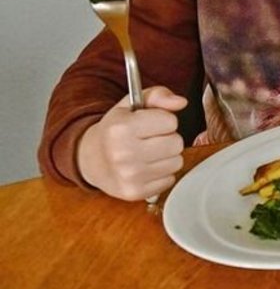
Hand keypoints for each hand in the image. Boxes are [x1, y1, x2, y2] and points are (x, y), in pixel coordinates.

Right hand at [76, 86, 185, 200]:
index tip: (149, 123)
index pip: (170, 121)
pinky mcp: (135, 193)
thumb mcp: (130, 105)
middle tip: (150, 139)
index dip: (163, 120)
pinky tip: (146, 168)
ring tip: (148, 153)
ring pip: (177, 162)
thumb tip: (181, 102)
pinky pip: (170, 179)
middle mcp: (123, 154)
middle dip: (168, 138)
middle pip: (177, 143)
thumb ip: (158, 95)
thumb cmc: (115, 130)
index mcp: (121, 128)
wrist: (90, 160)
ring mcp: (129, 176)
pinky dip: (162, 173)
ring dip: (167, 157)